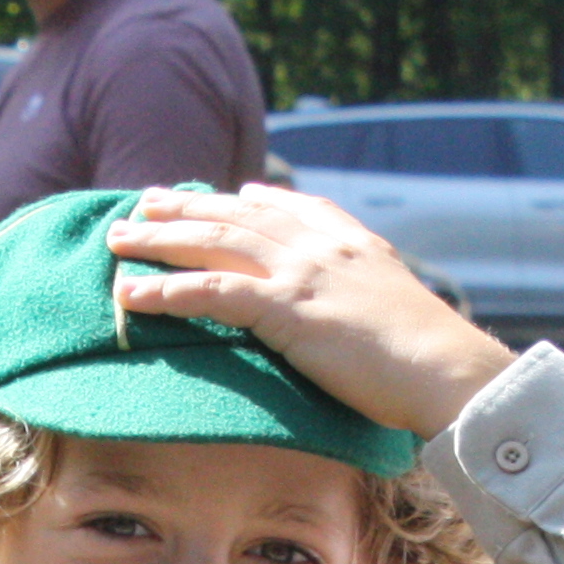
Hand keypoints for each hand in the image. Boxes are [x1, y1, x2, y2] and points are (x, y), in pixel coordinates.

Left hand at [104, 186, 514, 440]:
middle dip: (186, 209)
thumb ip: (362, 290)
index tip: (217, 193)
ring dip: (160, 240)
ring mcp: (302, 273)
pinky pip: (211, 292)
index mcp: (350, 243)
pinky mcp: (286, 309)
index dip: (246, 199)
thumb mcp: (394, 309)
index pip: (288, 206)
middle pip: (238, 216)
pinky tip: (130, 295)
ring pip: (215, 244)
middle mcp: (321, 247)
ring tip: (117, 241)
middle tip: (143, 204)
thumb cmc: (427, 359)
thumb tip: (339, 296)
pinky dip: (166, 292)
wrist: (446, 371)